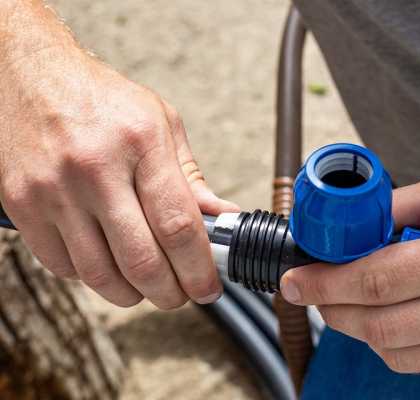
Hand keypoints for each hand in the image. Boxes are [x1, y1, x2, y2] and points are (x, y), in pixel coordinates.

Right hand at [0, 43, 237, 308]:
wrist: (31, 76)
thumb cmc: (103, 99)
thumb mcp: (161, 123)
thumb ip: (190, 176)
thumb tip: (221, 218)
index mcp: (141, 143)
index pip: (178, 225)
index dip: (199, 268)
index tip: (208, 287)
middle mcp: (95, 168)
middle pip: (141, 261)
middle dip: (170, 292)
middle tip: (181, 295)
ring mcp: (53, 190)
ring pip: (100, 274)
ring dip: (132, 293)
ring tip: (147, 287)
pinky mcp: (22, 205)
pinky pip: (62, 266)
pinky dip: (91, 278)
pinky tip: (107, 264)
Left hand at [281, 171, 419, 375]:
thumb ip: (395, 209)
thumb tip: (344, 226)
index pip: (376, 280)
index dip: (324, 282)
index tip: (295, 279)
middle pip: (380, 325)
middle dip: (332, 309)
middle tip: (312, 291)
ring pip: (397, 352)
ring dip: (360, 329)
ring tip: (348, 303)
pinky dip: (395, 343)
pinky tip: (392, 317)